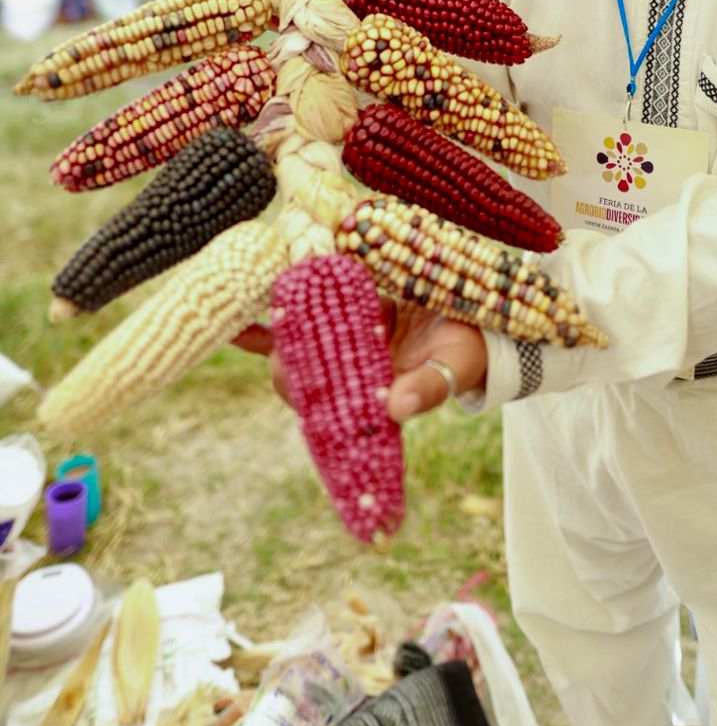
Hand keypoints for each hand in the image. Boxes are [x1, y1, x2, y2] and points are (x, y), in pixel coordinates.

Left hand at [230, 304, 487, 422]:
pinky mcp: (334, 312)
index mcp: (371, 396)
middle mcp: (348, 375)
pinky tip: (235, 328)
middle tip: (285, 347)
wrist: (474, 314)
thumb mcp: (455, 367)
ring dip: (276, 339)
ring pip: (291, 351)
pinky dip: (260, 331)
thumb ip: (428, 387)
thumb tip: (394, 409)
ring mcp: (338, 343)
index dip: (307, 403)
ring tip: (266, 316)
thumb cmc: (467, 348)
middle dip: (286, 367)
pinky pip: (292, 322)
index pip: (326, 413)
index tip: (301, 391)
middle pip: (300, 381)